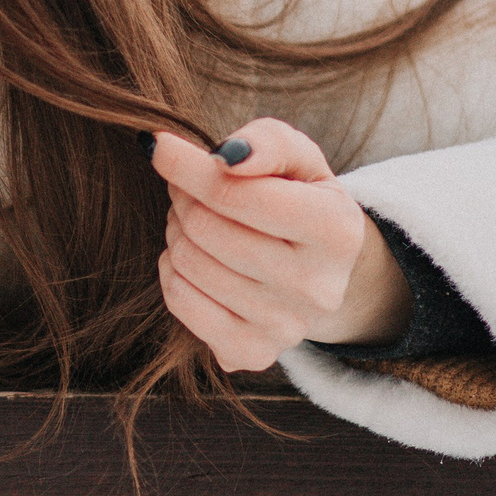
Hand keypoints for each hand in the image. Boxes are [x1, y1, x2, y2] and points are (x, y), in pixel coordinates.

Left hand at [147, 119, 412, 372]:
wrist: (318, 272)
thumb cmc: (298, 199)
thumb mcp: (298, 159)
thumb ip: (268, 142)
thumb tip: (226, 157)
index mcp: (338, 230)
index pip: (237, 193)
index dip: (185, 165)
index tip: (158, 146)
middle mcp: (318, 288)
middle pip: (204, 227)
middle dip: (183, 197)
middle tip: (189, 190)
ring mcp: (286, 328)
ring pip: (187, 261)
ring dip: (177, 230)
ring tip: (197, 222)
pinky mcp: (253, 353)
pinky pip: (179, 300)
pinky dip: (172, 271)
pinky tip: (194, 259)